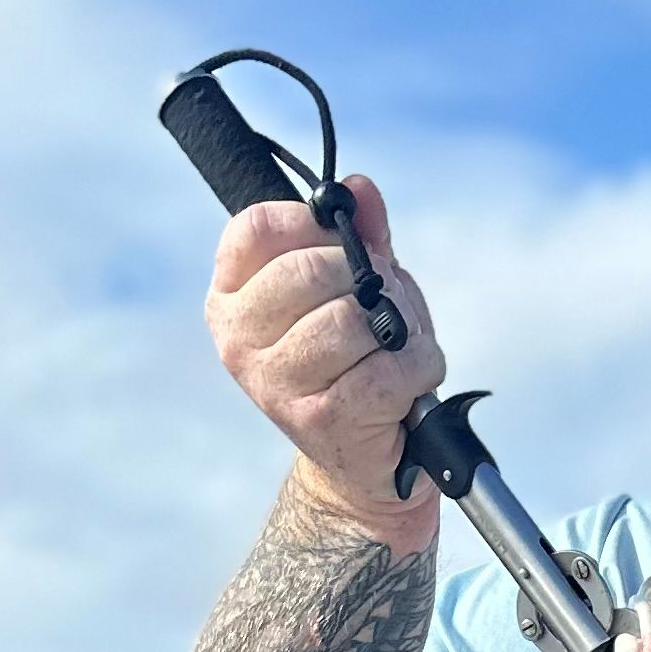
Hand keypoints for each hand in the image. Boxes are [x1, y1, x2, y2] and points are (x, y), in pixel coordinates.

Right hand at [205, 171, 444, 550]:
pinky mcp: (318, 419)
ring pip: (352, 319)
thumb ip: (359, 237)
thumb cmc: (358, 363)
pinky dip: (418, 366)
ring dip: (400, 327)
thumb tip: (360, 189)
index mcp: (232, 298)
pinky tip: (413, 380)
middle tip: (387, 304)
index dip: (310, 221)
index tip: (345, 243)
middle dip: (371, 278)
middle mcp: (239, 340)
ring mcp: (274, 383)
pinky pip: (386, 369)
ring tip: (402, 345)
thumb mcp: (357, 289)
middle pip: (312, 268)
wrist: (367, 461)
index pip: (256, 228)